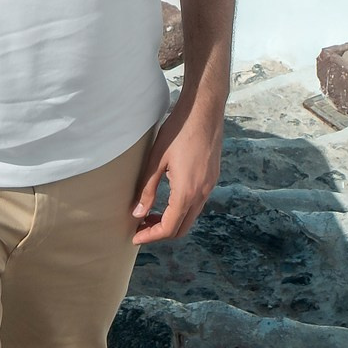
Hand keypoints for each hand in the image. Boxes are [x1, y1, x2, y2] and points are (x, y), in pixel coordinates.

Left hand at [132, 86, 223, 242]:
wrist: (204, 110)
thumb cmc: (178, 131)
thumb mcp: (156, 159)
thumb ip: (147, 189)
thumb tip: (137, 213)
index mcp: (186, 192)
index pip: (168, 227)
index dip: (150, 236)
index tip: (135, 237)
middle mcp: (201, 193)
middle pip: (182, 228)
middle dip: (161, 232)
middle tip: (141, 228)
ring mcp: (209, 186)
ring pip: (191, 216)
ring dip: (172, 221)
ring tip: (151, 214)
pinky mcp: (212, 177)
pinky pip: (197, 203)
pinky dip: (182, 209)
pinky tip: (168, 199)